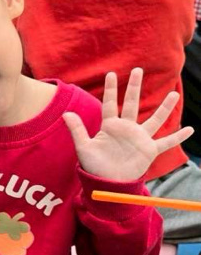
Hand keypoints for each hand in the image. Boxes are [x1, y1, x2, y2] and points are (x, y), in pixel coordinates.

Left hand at [63, 68, 192, 181]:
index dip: (111, 89)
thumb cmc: (94, 166)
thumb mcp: (84, 148)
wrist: (107, 184)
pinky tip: (190, 129)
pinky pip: (166, 142)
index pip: (110, 103)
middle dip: (135, 87)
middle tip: (138, 70)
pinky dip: (178, 137)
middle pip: (132, 104)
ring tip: (174, 94)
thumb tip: (66, 113)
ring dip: (164, 108)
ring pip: (154, 119)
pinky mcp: (149, 150)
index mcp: (110, 126)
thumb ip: (77, 130)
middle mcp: (126, 129)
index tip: (111, 73)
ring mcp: (139, 138)